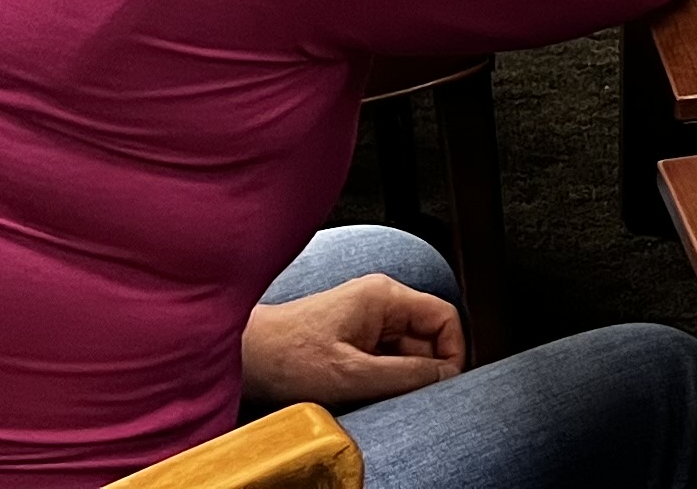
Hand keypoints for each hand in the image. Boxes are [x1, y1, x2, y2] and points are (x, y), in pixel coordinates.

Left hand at [240, 274, 464, 409]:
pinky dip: (384, 380)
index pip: (444, 317)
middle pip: (427, 337)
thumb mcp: (352, 374)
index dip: (452, 353)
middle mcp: (380, 302)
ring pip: (407, 352)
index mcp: (385, 296)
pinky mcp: (354, 338)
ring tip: (377, 397)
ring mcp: (366, 320)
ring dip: (401, 379)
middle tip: (406, 400)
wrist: (244, 357)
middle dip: (423, 371)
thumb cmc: (287, 357)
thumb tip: (447, 377)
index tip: (444, 386)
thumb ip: (405, 374)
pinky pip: (386, 359)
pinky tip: (365, 395)